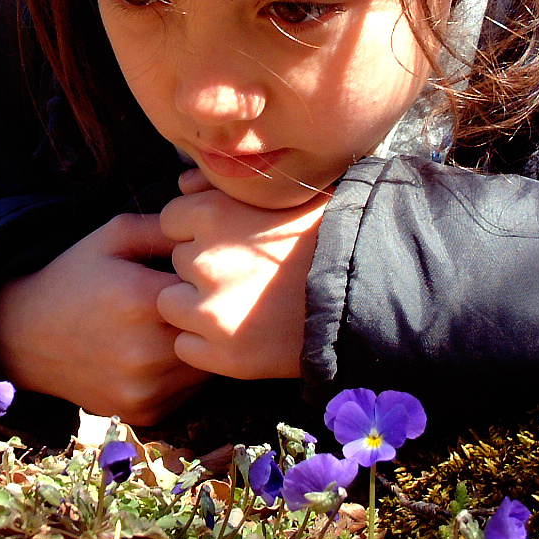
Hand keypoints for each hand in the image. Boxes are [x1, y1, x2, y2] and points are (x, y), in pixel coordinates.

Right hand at [0, 214, 209, 424]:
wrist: (26, 337)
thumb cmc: (76, 277)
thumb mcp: (112, 237)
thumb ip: (164, 229)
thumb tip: (211, 231)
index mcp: (141, 299)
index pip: (210, 290)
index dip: (209, 281)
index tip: (199, 276)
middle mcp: (146, 350)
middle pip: (214, 333)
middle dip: (212, 316)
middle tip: (197, 303)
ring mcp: (146, 387)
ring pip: (208, 366)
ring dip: (203, 347)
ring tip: (179, 326)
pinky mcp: (145, 412)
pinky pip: (190, 392)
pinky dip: (186, 374)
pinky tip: (163, 353)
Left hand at [156, 170, 327, 379]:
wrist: (367, 295)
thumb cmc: (329, 235)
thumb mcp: (281, 194)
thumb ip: (223, 184)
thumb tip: (181, 187)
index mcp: (213, 214)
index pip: (172, 220)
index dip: (197, 230)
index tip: (226, 241)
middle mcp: (204, 260)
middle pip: (177, 261)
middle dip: (200, 268)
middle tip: (241, 274)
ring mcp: (211, 310)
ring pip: (171, 304)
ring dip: (194, 306)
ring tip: (238, 304)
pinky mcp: (222, 353)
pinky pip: (186, 346)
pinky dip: (205, 344)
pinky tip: (240, 333)